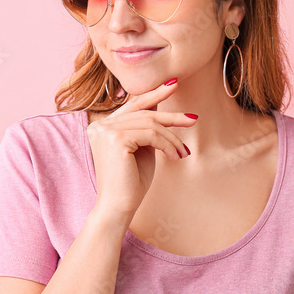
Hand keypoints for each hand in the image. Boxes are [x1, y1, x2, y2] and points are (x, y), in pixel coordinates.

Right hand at [85, 79, 197, 223]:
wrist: (118, 208)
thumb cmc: (131, 184)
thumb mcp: (141, 150)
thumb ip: (146, 130)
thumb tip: (162, 110)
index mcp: (102, 126)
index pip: (132, 105)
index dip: (154, 94)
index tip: (173, 84)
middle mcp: (100, 125)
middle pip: (144, 112)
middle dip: (171, 117)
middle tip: (193, 118)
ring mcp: (105, 131)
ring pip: (150, 124)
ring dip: (172, 138)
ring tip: (184, 152)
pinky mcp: (115, 139)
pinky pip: (152, 135)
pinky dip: (168, 145)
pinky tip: (176, 157)